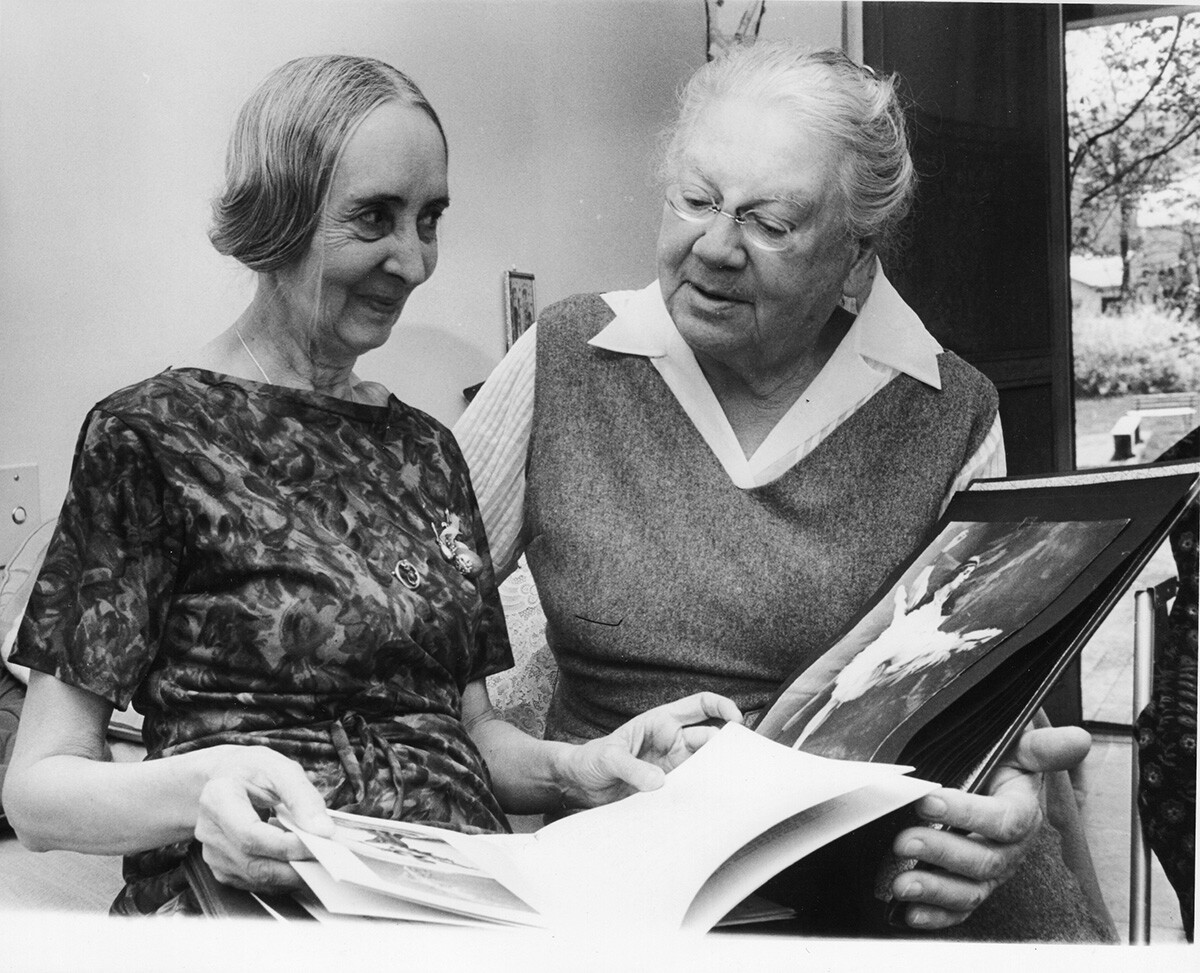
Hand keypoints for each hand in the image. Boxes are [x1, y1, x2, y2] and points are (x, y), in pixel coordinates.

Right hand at [193, 745, 333, 891]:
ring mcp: (212, 855)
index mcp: (217, 799)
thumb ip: (303, 797)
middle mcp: (209, 832)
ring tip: (318, 858)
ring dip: (292, 874)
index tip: (321, 842)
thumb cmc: (253, 771)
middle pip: (254, 864)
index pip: (251, 836)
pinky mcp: (222, 869)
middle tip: (329, 857)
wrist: (226, 778)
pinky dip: (282, 877)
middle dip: (296, 865)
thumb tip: (323, 830)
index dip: (287, 845)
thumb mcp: (280, 769)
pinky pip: (256, 883)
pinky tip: (298, 860)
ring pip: (257, 878)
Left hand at [558, 692, 741, 808]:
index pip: (700, 705)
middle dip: (726, 745)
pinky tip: (707, 803)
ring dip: (716, 772)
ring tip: (727, 784)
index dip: (721, 707)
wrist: (580, 786)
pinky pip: (692, 789)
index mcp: (660, 722)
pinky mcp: (670, 789)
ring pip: (705, 765)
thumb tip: (659, 781)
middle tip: (737, 760)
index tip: (736, 719)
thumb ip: (631, 767)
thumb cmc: (591, 759)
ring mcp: (673, 766)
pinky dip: (702, 794)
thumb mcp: (608, 757)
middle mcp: (672, 742)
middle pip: (709, 739)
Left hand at [890, 724, 1090, 929]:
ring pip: (970, 890)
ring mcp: (990, 872)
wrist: (995, 783)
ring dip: (936, 890)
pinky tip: (911, 912)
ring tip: (903, 883)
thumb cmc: (1004, 766)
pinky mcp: (970, 887)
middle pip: (983, 861)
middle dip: (942, 852)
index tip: (928, 801)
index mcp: (1022, 813)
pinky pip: (958, 910)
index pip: (1003, 820)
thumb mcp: (1021, 750)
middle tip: (906, 840)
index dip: (967, 814)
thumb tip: (1077, 739)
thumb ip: (1043, 748)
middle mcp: (1009, 849)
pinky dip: (936, 915)